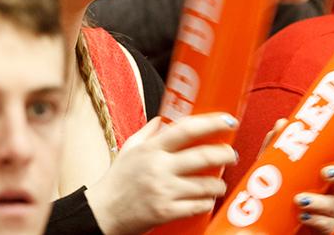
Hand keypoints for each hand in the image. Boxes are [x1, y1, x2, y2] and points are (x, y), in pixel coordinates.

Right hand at [85, 114, 238, 234]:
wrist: (101, 214)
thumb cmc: (116, 181)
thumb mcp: (129, 149)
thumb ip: (148, 132)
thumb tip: (163, 119)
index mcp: (152, 149)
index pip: (186, 129)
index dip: (211, 123)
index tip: (227, 120)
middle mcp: (159, 167)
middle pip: (202, 156)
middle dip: (224, 154)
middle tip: (232, 154)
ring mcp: (163, 190)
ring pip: (205, 185)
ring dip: (218, 184)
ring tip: (220, 183)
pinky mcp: (165, 212)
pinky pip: (197, 206)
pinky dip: (206, 203)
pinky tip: (207, 200)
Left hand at [260, 119, 333, 234]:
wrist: (275, 218)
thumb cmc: (280, 188)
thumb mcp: (276, 165)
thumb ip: (277, 146)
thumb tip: (282, 124)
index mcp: (325, 168)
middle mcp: (331, 187)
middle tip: (326, 172)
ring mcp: (328, 207)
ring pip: (333, 204)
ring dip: (319, 201)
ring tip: (300, 199)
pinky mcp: (321, 225)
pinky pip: (326, 225)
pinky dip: (315, 220)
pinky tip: (303, 215)